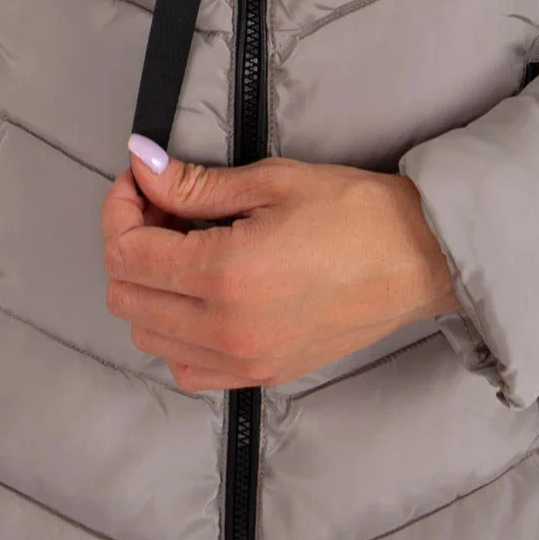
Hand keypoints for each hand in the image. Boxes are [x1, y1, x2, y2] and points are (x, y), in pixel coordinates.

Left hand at [100, 135, 459, 389]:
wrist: (418, 258)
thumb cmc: (354, 211)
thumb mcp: (270, 182)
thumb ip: (194, 183)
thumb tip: (141, 164)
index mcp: (225, 275)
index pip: (126, 252)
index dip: (120, 207)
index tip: (140, 181)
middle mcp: (226, 329)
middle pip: (125, 298)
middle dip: (129, 244)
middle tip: (162, 208)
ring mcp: (243, 360)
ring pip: (148, 338)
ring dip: (147, 290)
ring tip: (183, 248)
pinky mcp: (262, 375)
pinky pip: (187, 368)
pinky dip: (175, 334)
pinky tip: (200, 295)